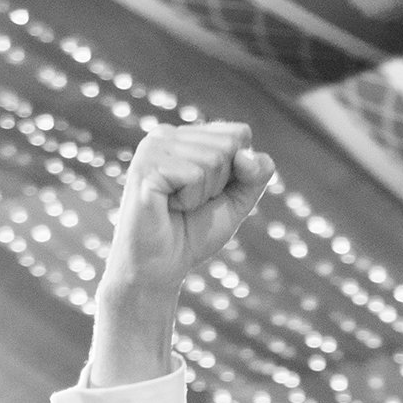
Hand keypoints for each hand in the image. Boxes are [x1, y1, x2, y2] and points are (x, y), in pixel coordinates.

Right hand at [92, 123, 276, 384]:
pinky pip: (194, 175)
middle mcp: (167, 133)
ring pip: (213, 159)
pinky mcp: (147, 166)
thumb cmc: (192, 234)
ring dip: (204, 194)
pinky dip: (190, 200)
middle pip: (228, 146)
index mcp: (186, 136)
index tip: (211, 194)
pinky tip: (168, 207)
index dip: (239, 172)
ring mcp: (153, 147)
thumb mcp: (235, 203)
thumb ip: (255, 176)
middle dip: (220, 184)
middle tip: (192, 203)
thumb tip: (246, 154)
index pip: (238, 134)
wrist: (158, 268)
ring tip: (178, 205)